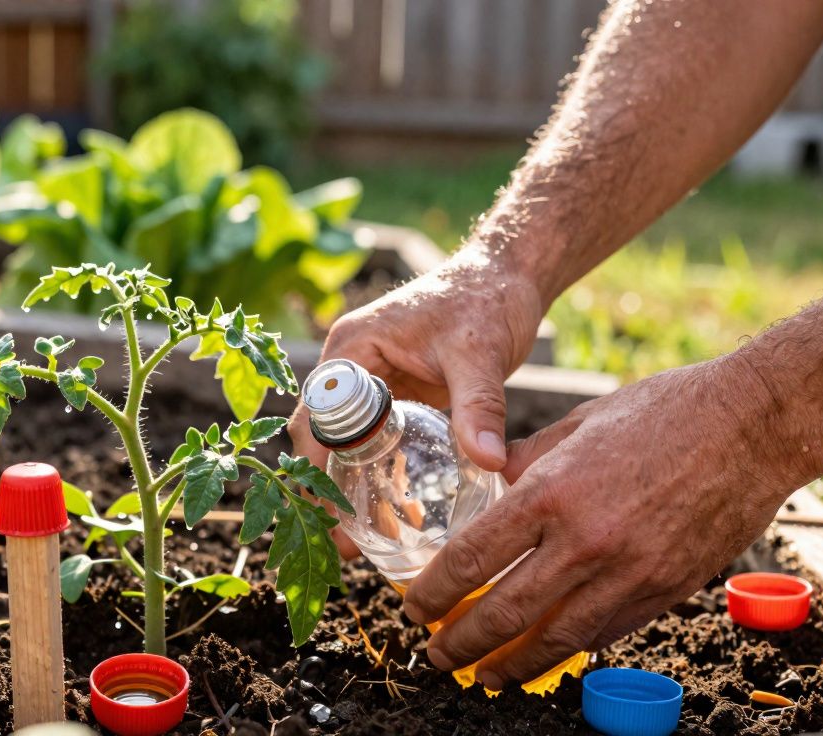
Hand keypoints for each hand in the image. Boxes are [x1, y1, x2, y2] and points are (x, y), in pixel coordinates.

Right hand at [288, 245, 544, 556]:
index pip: (317, 414)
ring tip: (364, 543)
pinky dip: (383, 476)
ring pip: (349, 445)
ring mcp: (374, 384)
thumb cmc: (485, 299)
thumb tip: (488, 462)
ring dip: (354, 488)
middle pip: (324, 436)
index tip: (327, 510)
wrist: (507, 277)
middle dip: (330, 488)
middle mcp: (353, 366)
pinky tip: (400, 516)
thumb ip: (480, 408)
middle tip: (343, 540)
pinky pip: (379, 443)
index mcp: (353, 348)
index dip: (315, 464)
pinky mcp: (398, 397)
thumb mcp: (479, 355)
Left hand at [403, 355, 804, 689]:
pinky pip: (607, 632)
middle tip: (436, 654)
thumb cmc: (666, 410)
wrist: (754, 424)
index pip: (473, 556)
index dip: (435, 590)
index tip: (414, 605)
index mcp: (553, 491)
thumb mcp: (579, 422)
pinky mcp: (666, 589)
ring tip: (483, 676)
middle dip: (461, 642)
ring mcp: (629, 572)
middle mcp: (585, 540)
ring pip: (555, 638)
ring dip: (511, 664)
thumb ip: (527, 460)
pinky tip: (547, 654)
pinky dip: (570, 649)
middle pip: (504, 611)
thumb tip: (489, 478)